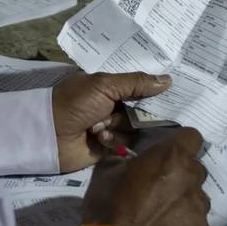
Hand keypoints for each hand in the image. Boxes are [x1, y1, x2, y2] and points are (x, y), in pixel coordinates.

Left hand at [51, 71, 172, 170]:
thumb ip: (136, 83)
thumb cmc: (74, 103)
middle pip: (144, 106)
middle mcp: (114, 103)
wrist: (50, 134)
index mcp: (110, 84)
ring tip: (100, 126)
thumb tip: (168, 80)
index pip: (140, 84)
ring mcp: (113, 125)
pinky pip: (127, 142)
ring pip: (136, 126)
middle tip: (131, 110)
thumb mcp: (104, 86)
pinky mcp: (111, 145)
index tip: (175, 88)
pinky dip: (115, 139)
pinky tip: (100, 138)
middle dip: (138, 110)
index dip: (155, 87)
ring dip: (120, 125)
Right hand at [81, 128, 211, 225]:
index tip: (169, 156)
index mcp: (171, 157)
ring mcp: (199, 210)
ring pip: (198, 200)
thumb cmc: (106, 206)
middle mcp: (192, 179)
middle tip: (160, 191)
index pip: (192, 137)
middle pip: (196, 170)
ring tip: (162, 220)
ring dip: (184, 204)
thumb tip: (130, 160)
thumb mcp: (105, 171)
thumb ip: (124, 159)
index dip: (181, 144)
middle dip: (182, 176)